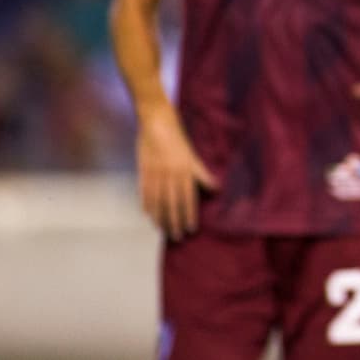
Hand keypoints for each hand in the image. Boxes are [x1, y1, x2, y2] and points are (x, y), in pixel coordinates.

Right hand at [136, 103, 218, 239]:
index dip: (189, 215)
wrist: (157, 123)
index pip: (188, 199)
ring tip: (162, 230)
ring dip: (160, 218)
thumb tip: (216, 189)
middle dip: (174, 222)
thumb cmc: (178, 139)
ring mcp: (155, 173)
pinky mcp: (143, 170)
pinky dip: (146, 204)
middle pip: (172, 204)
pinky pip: (144, 192)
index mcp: (185, 171)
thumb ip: (202, 174)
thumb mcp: (193, 156)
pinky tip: (148, 215)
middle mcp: (170, 175)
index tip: (190, 229)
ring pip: (157, 202)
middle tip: (176, 237)